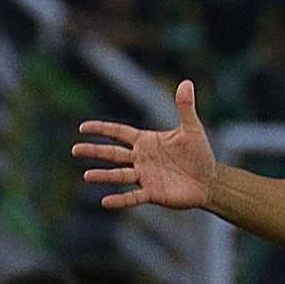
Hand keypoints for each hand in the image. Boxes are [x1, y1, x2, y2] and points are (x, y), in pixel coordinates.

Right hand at [74, 80, 218, 211]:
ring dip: (104, 175)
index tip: (83, 127)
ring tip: (87, 175)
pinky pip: (133, 197)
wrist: (209, 180)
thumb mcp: (192, 129)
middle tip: (75, 150)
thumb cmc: (199, 154)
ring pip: (119, 175)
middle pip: (112, 153)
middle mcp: (141, 158)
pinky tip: (105, 201)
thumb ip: (185, 107)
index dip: (101, 129)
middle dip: (94, 150)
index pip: (118, 132)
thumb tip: (186, 82)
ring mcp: (145, 176)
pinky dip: (120, 200)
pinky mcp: (152, 194)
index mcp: (146, 141)